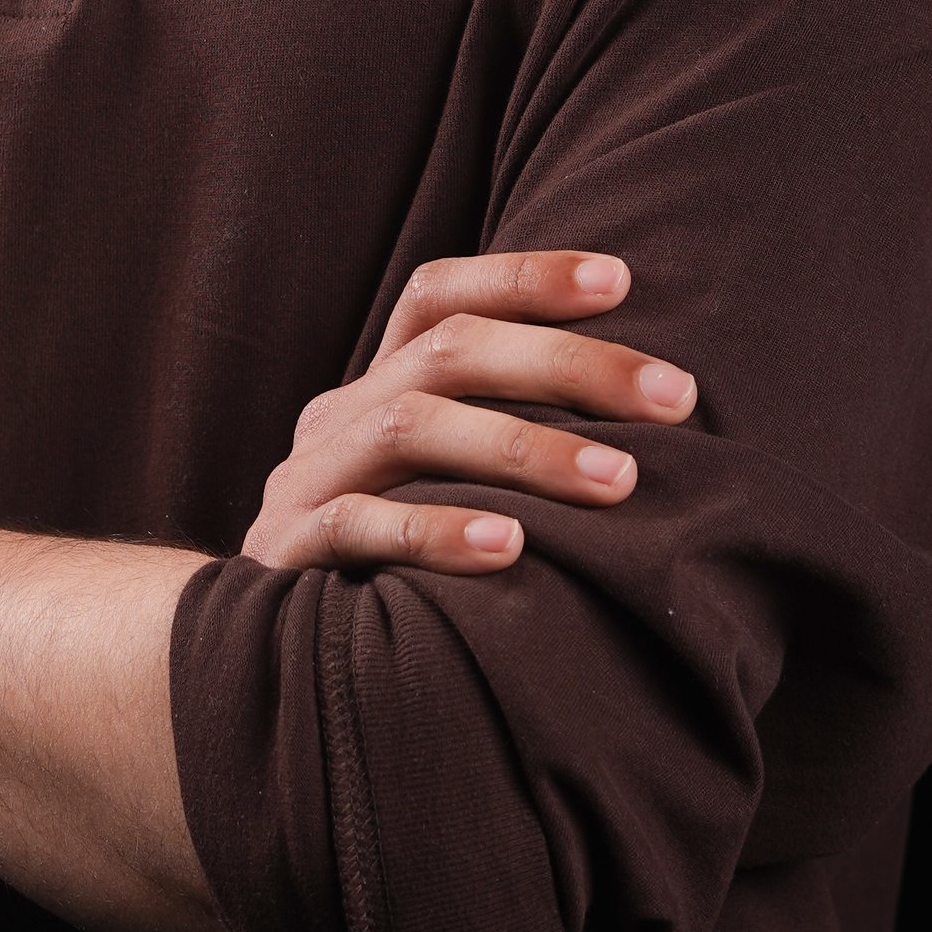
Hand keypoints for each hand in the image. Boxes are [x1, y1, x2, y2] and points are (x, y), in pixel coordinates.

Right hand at [242, 249, 695, 577]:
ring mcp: (306, 479)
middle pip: (448, 352)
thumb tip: (658, 415)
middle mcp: (339, 415)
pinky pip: (359, 527)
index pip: (437, 295)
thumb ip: (507, 441)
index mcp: (376, 386)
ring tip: (621, 482)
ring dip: (525, 447)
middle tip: (675, 395)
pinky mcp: (286, 553)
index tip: (623, 279)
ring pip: (412, 427)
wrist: (256, 654)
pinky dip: (436, 532)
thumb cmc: (395, 566)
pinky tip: (511, 549)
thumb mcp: (439, 487)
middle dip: (570, 363)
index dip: (525, 277)